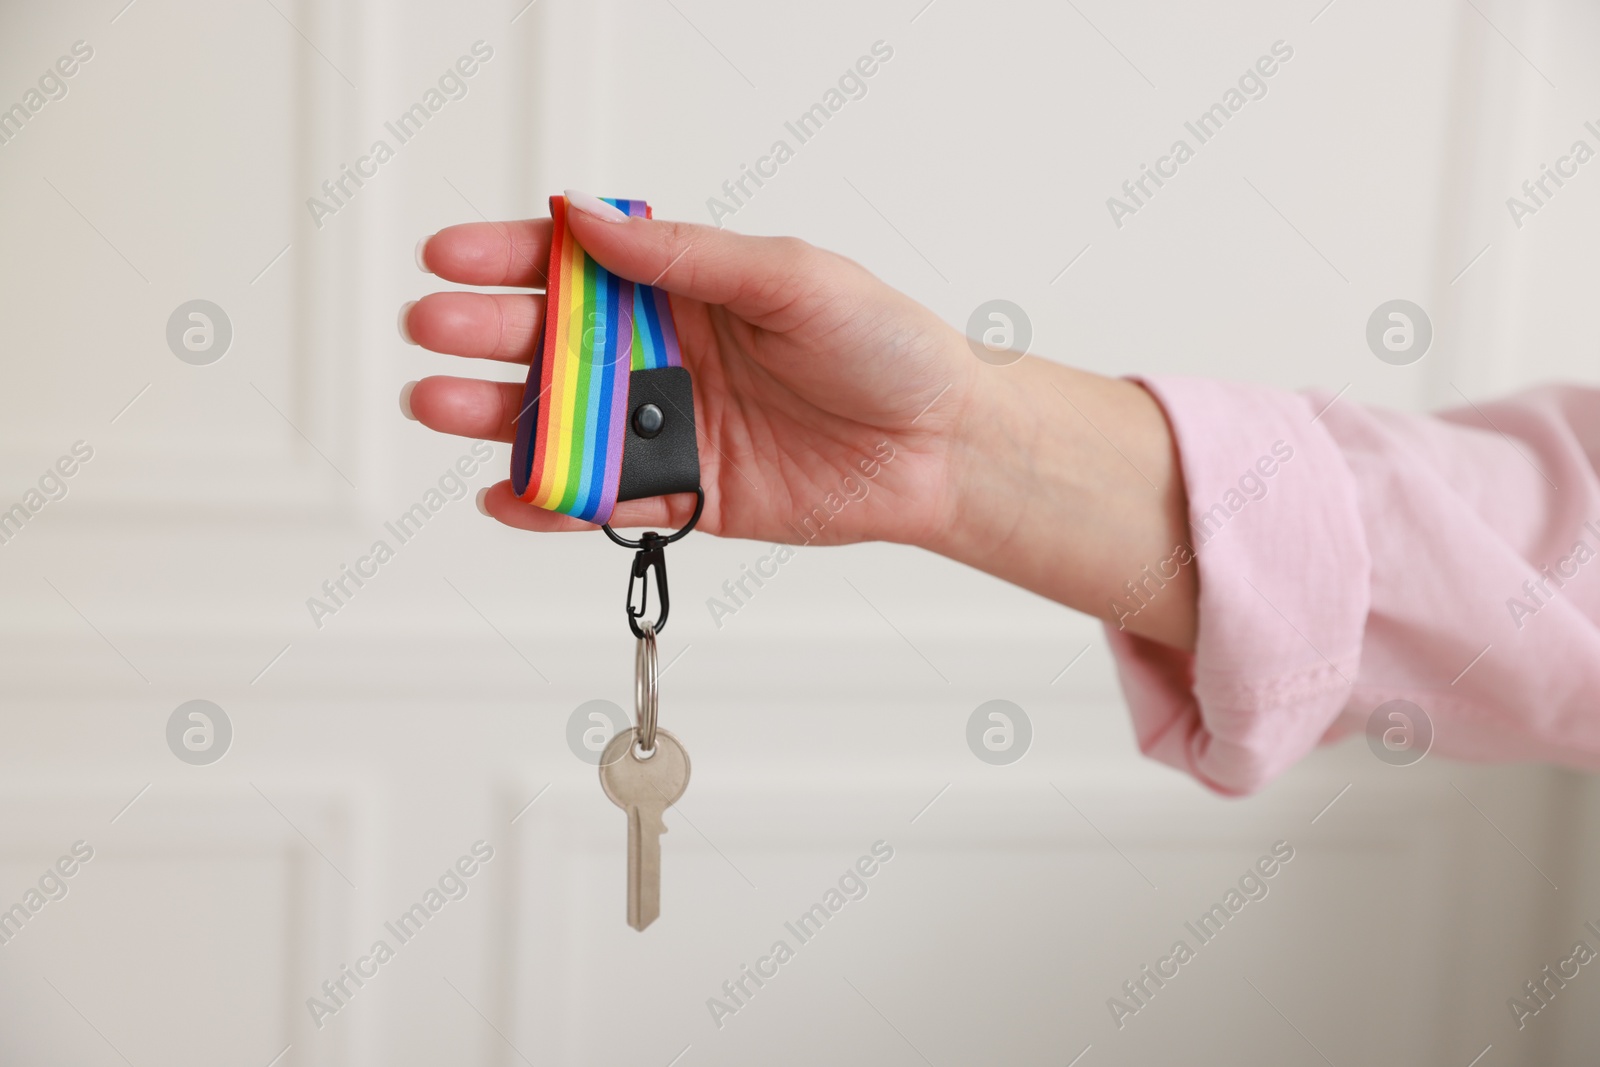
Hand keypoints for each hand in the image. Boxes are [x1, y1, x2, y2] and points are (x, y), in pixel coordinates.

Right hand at [402, 195, 1198, 648]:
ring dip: (495, 415)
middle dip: (484, 333)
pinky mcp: (685, 495)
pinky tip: (507, 493)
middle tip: (433, 330)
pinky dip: (551, 501)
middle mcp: (663, 353)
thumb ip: (687, 255)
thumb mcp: (792, 276)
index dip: (508, 258)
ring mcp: (669, 426)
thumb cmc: (885, 346)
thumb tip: (589, 217)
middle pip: (550, 342)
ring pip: (562, 421)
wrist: (942, 446)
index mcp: (684, 287)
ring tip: (440, 405)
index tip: (449, 256)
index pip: (576, 265)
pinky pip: (604, 500)